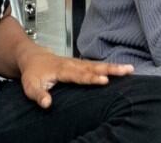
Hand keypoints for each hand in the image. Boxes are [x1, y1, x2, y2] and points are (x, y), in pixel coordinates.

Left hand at [15, 52, 132, 108]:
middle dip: (110, 69)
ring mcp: (77, 62)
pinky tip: (121, 70)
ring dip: (114, 67)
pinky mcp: (80, 64)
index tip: (105, 80)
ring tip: (130, 69)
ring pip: (97, 64)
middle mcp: (72, 64)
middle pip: (94, 66)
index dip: (92, 78)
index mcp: (62, 70)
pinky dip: (109, 66)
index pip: (79, 75)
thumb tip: (47, 104)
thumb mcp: (30, 86)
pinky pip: (96, 65)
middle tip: (126, 70)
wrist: (32, 57)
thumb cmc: (32, 73)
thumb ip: (38, 95)